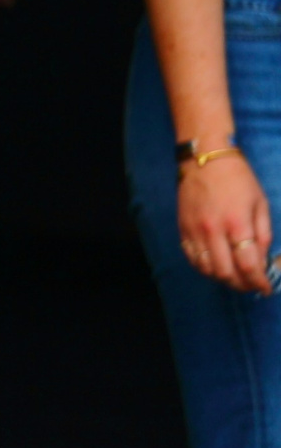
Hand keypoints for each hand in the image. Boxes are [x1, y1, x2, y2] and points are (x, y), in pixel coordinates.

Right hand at [179, 154, 272, 294]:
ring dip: (223, 279)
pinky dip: (204, 268)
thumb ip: (263, 235)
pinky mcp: (182, 228)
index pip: (248, 265)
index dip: (259, 282)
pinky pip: (192, 258)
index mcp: (237, 223)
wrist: (204, 159)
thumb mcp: (260, 204)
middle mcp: (213, 231)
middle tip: (252, 285)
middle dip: (242, 285)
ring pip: (207, 269)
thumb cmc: (238, 178)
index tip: (265, 288)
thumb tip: (262, 261)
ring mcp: (194, 231)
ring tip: (235, 277)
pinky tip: (216, 266)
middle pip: (226, 272)